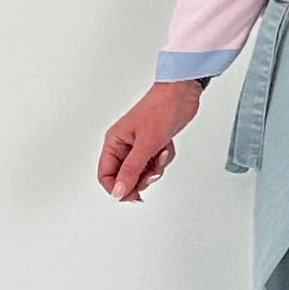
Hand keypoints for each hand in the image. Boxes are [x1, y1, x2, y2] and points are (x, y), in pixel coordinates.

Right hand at [98, 79, 204, 203]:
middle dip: (142, 178)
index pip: (106, 176)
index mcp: (114, 142)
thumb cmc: (160, 109)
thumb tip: (119, 191)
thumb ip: (131, 170)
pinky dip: (164, 158)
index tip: (134, 194)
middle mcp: (123, 146)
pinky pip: (156, 164)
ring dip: (156, 168)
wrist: (182, 94)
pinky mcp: (153, 145)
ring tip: (161, 153)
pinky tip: (167, 146)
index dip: (118, 188)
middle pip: (125, 177)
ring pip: (143, 172)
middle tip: (153, 171)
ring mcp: (139, 146)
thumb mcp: (145, 144)